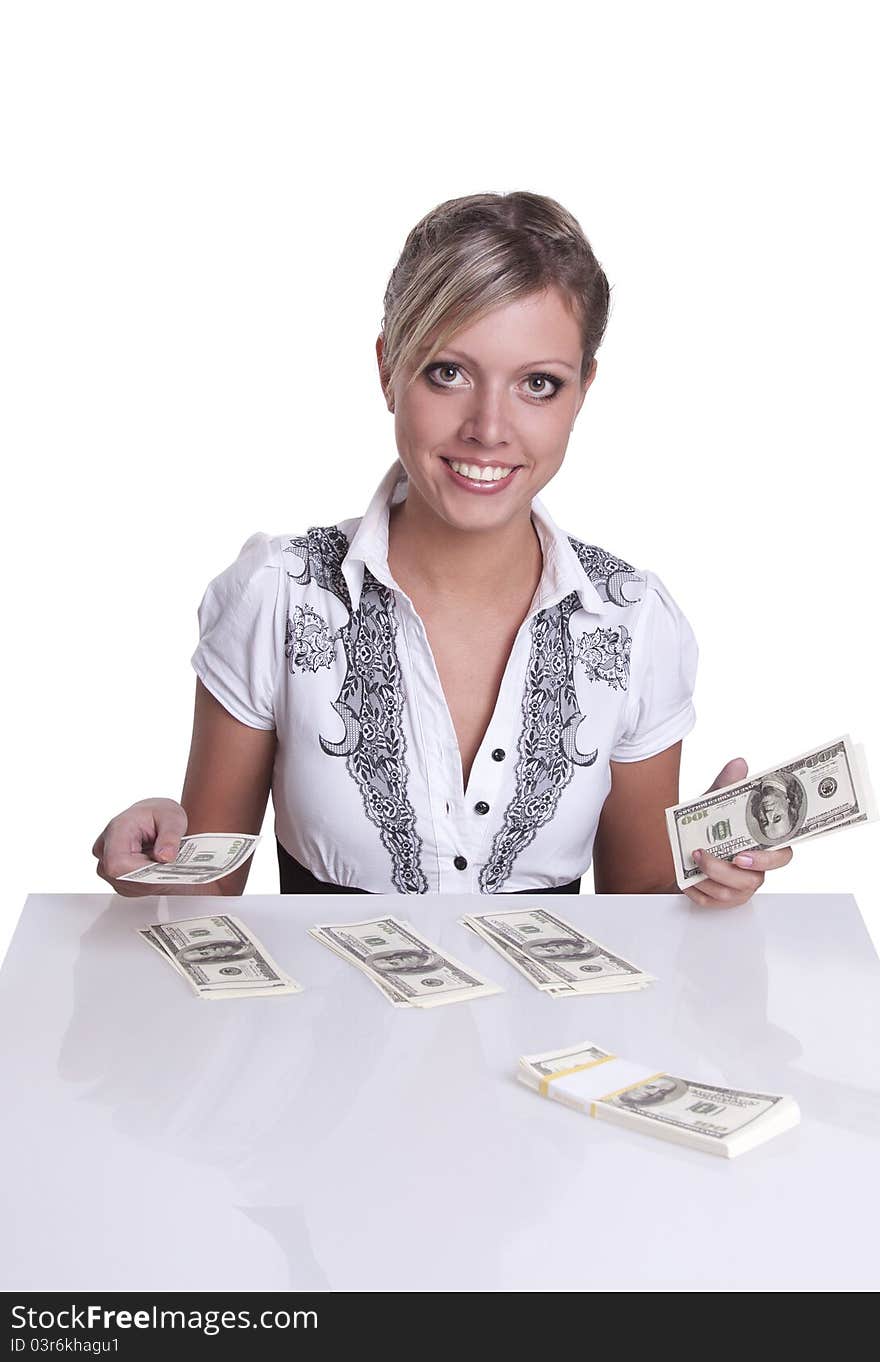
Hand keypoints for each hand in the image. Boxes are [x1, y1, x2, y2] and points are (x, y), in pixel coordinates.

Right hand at [92, 797, 187, 894]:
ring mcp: (106, 863)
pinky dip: (147, 882)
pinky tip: (157, 869)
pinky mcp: (114, 875)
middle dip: (150, 876)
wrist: (155, 817)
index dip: (141, 871)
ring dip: (149, 880)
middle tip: (169, 864)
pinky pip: (130, 887)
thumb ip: (170, 836)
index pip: (116, 863)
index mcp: (116, 829)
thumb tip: (165, 857)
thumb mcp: (172, 818)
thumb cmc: (159, 814)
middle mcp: (105, 847)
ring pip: (126, 885)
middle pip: (121, 878)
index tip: (162, 866)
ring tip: (163, 864)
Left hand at [685, 758, 792, 907]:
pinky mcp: (721, 899)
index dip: (768, 859)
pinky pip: (712, 901)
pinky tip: (687, 878)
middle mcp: (755, 870)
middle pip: (755, 880)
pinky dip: (697, 890)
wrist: (682, 846)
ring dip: (709, 876)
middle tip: (710, 857)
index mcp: (762, 846)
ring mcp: (739, 887)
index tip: (744, 854)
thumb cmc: (709, 825)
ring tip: (694, 858)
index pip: (781, 856)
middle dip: (729, 871)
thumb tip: (739, 764)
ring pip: (731, 892)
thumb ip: (727, 785)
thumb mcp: (714, 801)